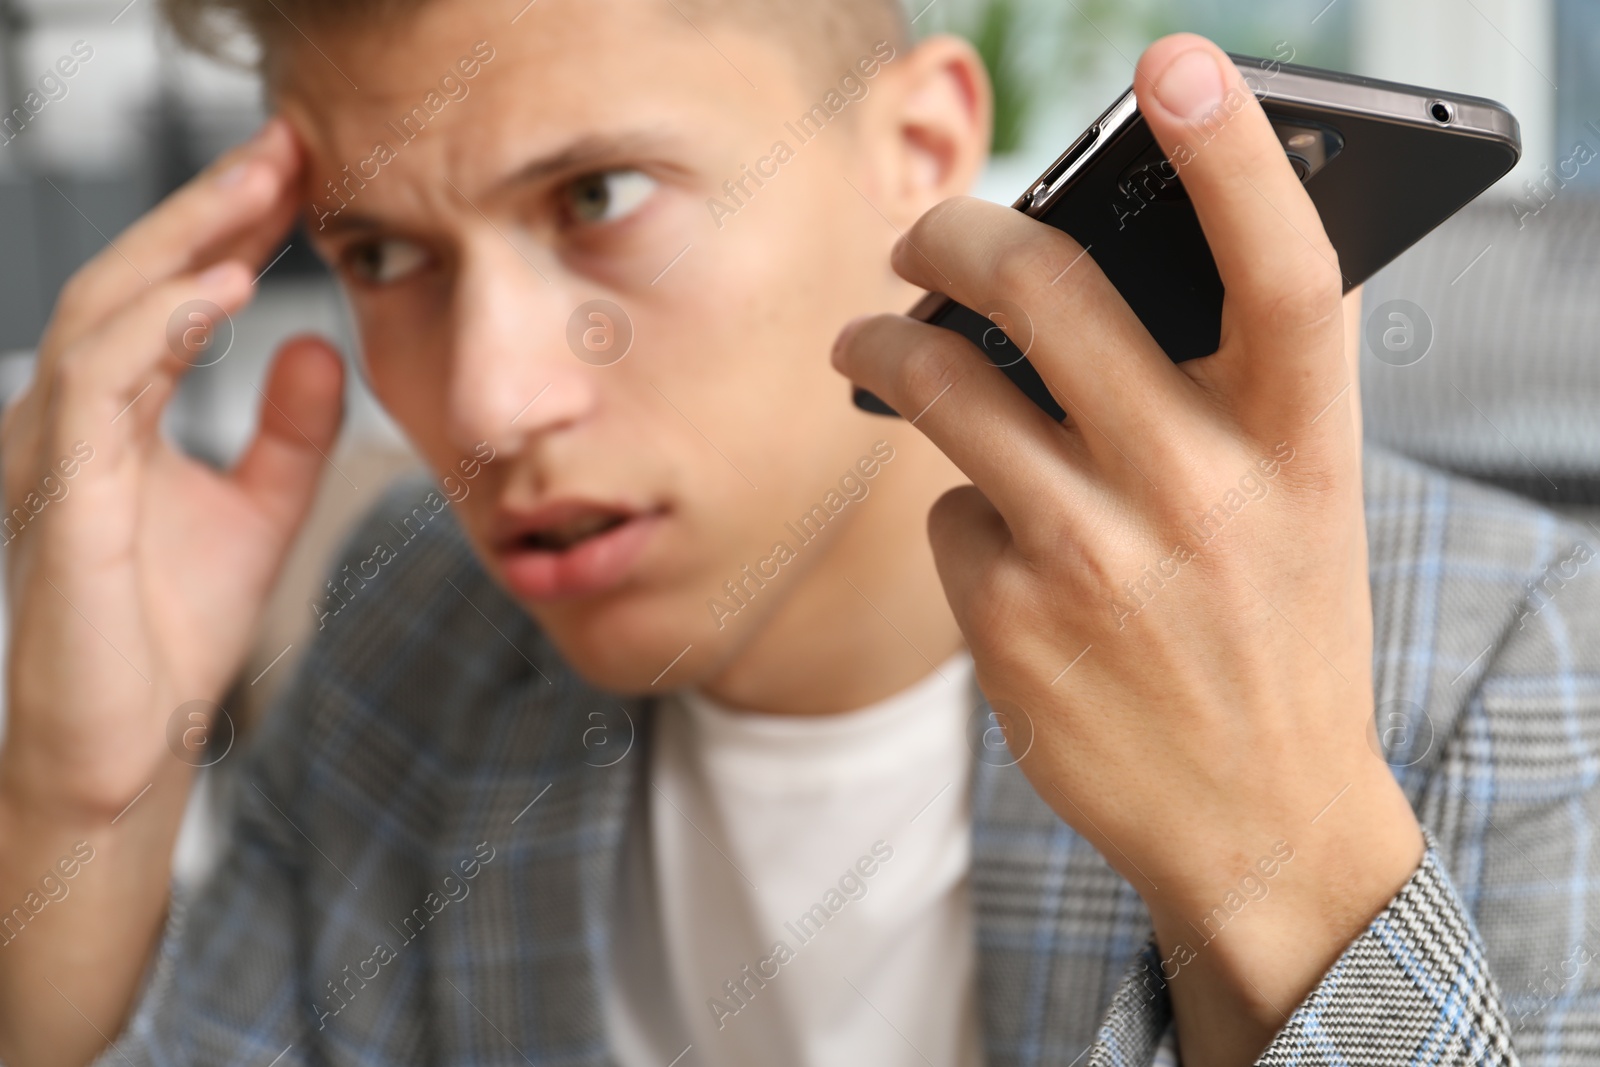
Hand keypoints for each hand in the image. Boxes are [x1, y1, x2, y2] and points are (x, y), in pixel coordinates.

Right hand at [0, 117, 341, 817]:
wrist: (135, 742)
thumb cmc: (177, 632)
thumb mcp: (261, 508)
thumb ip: (288, 431)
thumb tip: (315, 342)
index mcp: (113, 414)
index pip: (164, 294)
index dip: (224, 227)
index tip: (298, 172)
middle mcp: (71, 417)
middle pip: (131, 278)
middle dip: (206, 206)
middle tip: (284, 144)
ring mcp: (56, 451)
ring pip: (103, 310)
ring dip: (183, 244)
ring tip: (260, 191)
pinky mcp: (63, 496)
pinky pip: (97, 385)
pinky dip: (156, 328)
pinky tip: (220, 291)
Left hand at [833, 34, 1421, 1066]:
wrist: (1262, 822)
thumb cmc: (1275, 631)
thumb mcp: (1296, 507)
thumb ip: (1216, 399)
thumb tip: (1057, 291)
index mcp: (1303, 446)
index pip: (1282, 270)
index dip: (1230, 156)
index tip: (1172, 65)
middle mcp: (1205, 491)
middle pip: (1051, 294)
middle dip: (956, 233)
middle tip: (920, 231)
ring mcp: (1099, 560)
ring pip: (948, 388)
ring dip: (886, 344)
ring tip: (866, 339)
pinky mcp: (1013, 623)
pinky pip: (946, 514)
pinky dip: (957, 511)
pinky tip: (1000, 552)